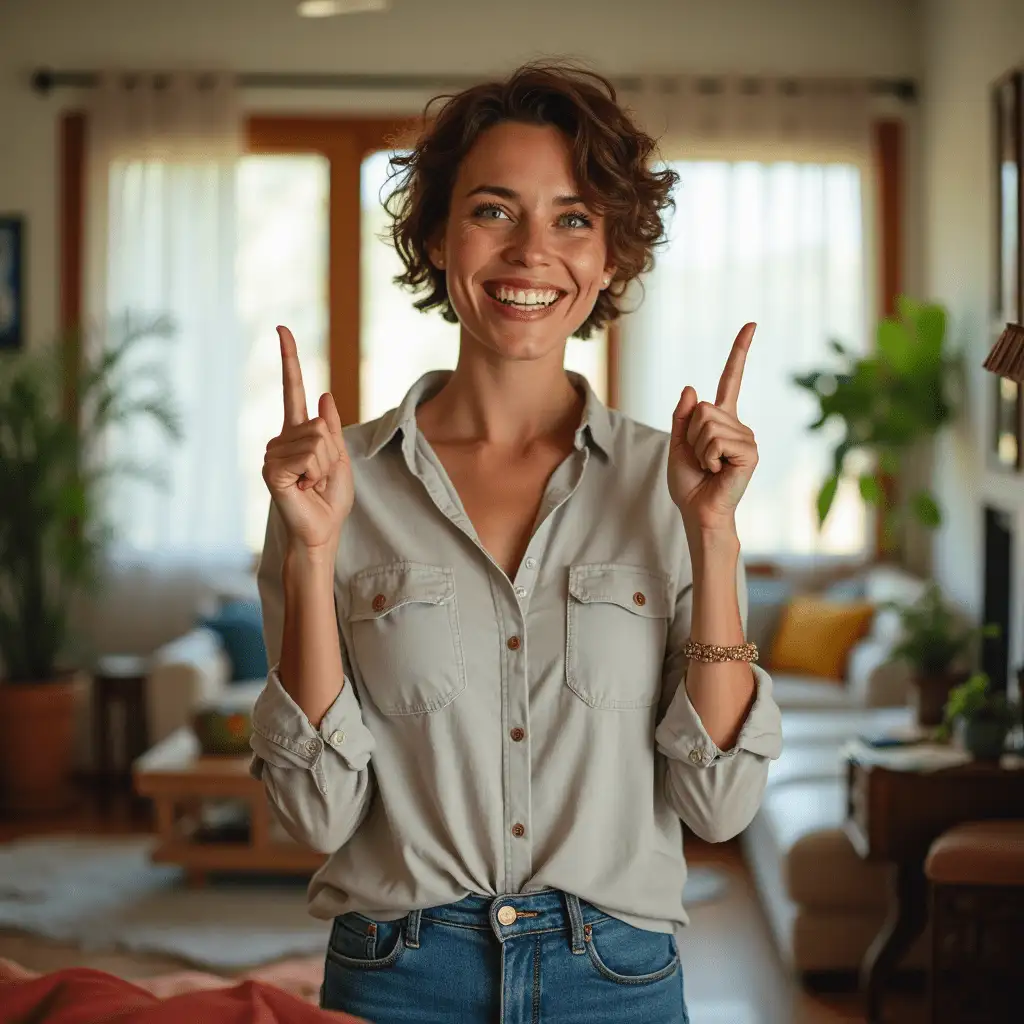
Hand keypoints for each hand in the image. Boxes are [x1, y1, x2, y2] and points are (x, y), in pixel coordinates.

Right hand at [262, 326, 353, 551]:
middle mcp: (280, 439)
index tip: (282, 328)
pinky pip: (307, 456)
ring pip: (316, 440)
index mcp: (298, 433)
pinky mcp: (270, 469)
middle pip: (321, 424)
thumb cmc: (330, 499)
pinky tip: (302, 488)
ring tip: (311, 484)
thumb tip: (324, 394)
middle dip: (332, 453)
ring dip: (324, 466)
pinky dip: (314, 474)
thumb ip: (332, 428)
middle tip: (320, 477)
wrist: (321, 531)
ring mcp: (273, 453)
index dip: (289, 358)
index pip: (291, 388)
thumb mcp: (340, 459)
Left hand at [668, 323, 758, 534]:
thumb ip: (682, 416)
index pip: (732, 379)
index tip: (752, 324)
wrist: (698, 510)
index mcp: (722, 420)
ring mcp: (746, 437)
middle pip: (702, 407)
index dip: (740, 352)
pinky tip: (717, 472)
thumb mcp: (677, 443)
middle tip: (700, 459)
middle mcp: (738, 425)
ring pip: (707, 423)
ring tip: (709, 467)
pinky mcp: (750, 451)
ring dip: (698, 448)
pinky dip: (707, 458)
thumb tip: (691, 387)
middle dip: (690, 434)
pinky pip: (715, 440)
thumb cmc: (689, 482)